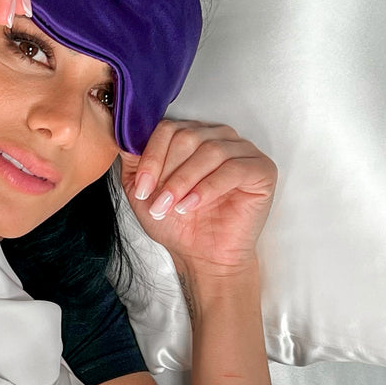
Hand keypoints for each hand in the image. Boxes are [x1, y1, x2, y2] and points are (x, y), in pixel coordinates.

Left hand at [117, 119, 276, 275]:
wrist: (203, 255)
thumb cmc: (178, 222)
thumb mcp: (143, 191)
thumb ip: (134, 163)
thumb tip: (125, 139)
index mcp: (191, 135)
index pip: (168, 129)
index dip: (151, 157)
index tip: (141, 188)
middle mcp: (218, 137)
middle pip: (188, 136)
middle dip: (167, 172)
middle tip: (157, 201)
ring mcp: (242, 150)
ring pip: (209, 151)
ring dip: (184, 181)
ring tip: (172, 207)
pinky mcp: (261, 169)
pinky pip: (234, 169)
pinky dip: (207, 188)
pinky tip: (192, 206)